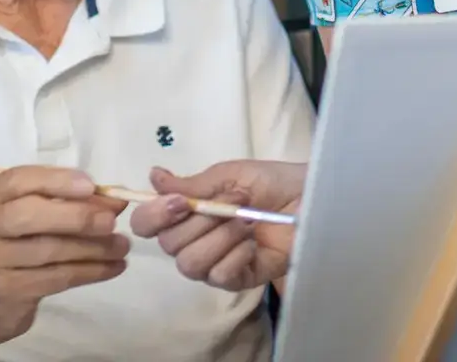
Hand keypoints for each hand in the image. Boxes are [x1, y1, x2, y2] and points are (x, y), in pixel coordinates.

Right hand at [0, 166, 129, 351]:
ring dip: (92, 248)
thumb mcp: (21, 217)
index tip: (91, 185)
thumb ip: (57, 202)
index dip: (57, 181)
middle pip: (29, 215)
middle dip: (75, 216)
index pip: (19, 180)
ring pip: (48, 250)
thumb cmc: (6, 248)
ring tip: (121, 246)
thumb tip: (111, 200)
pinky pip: (56, 278)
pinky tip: (112, 267)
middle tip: (111, 220)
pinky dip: (90, 271)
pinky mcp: (8, 291)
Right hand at [130, 159, 306, 292]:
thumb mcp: (229, 175)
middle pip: (169, 245)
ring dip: (219, 238)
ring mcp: (214, 263)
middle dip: (201, 220)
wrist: (309, 199)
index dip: (155, 215)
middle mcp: (194, 241)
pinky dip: (236, 256)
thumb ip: (192, 184)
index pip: (147, 224)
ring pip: (190, 264)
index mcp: (186, 213)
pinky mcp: (238, 280)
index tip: (182, 203)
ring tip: (247, 222)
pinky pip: (219, 276)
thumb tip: (153, 175)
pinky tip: (254, 244)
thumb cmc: (271, 183)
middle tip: (235, 202)